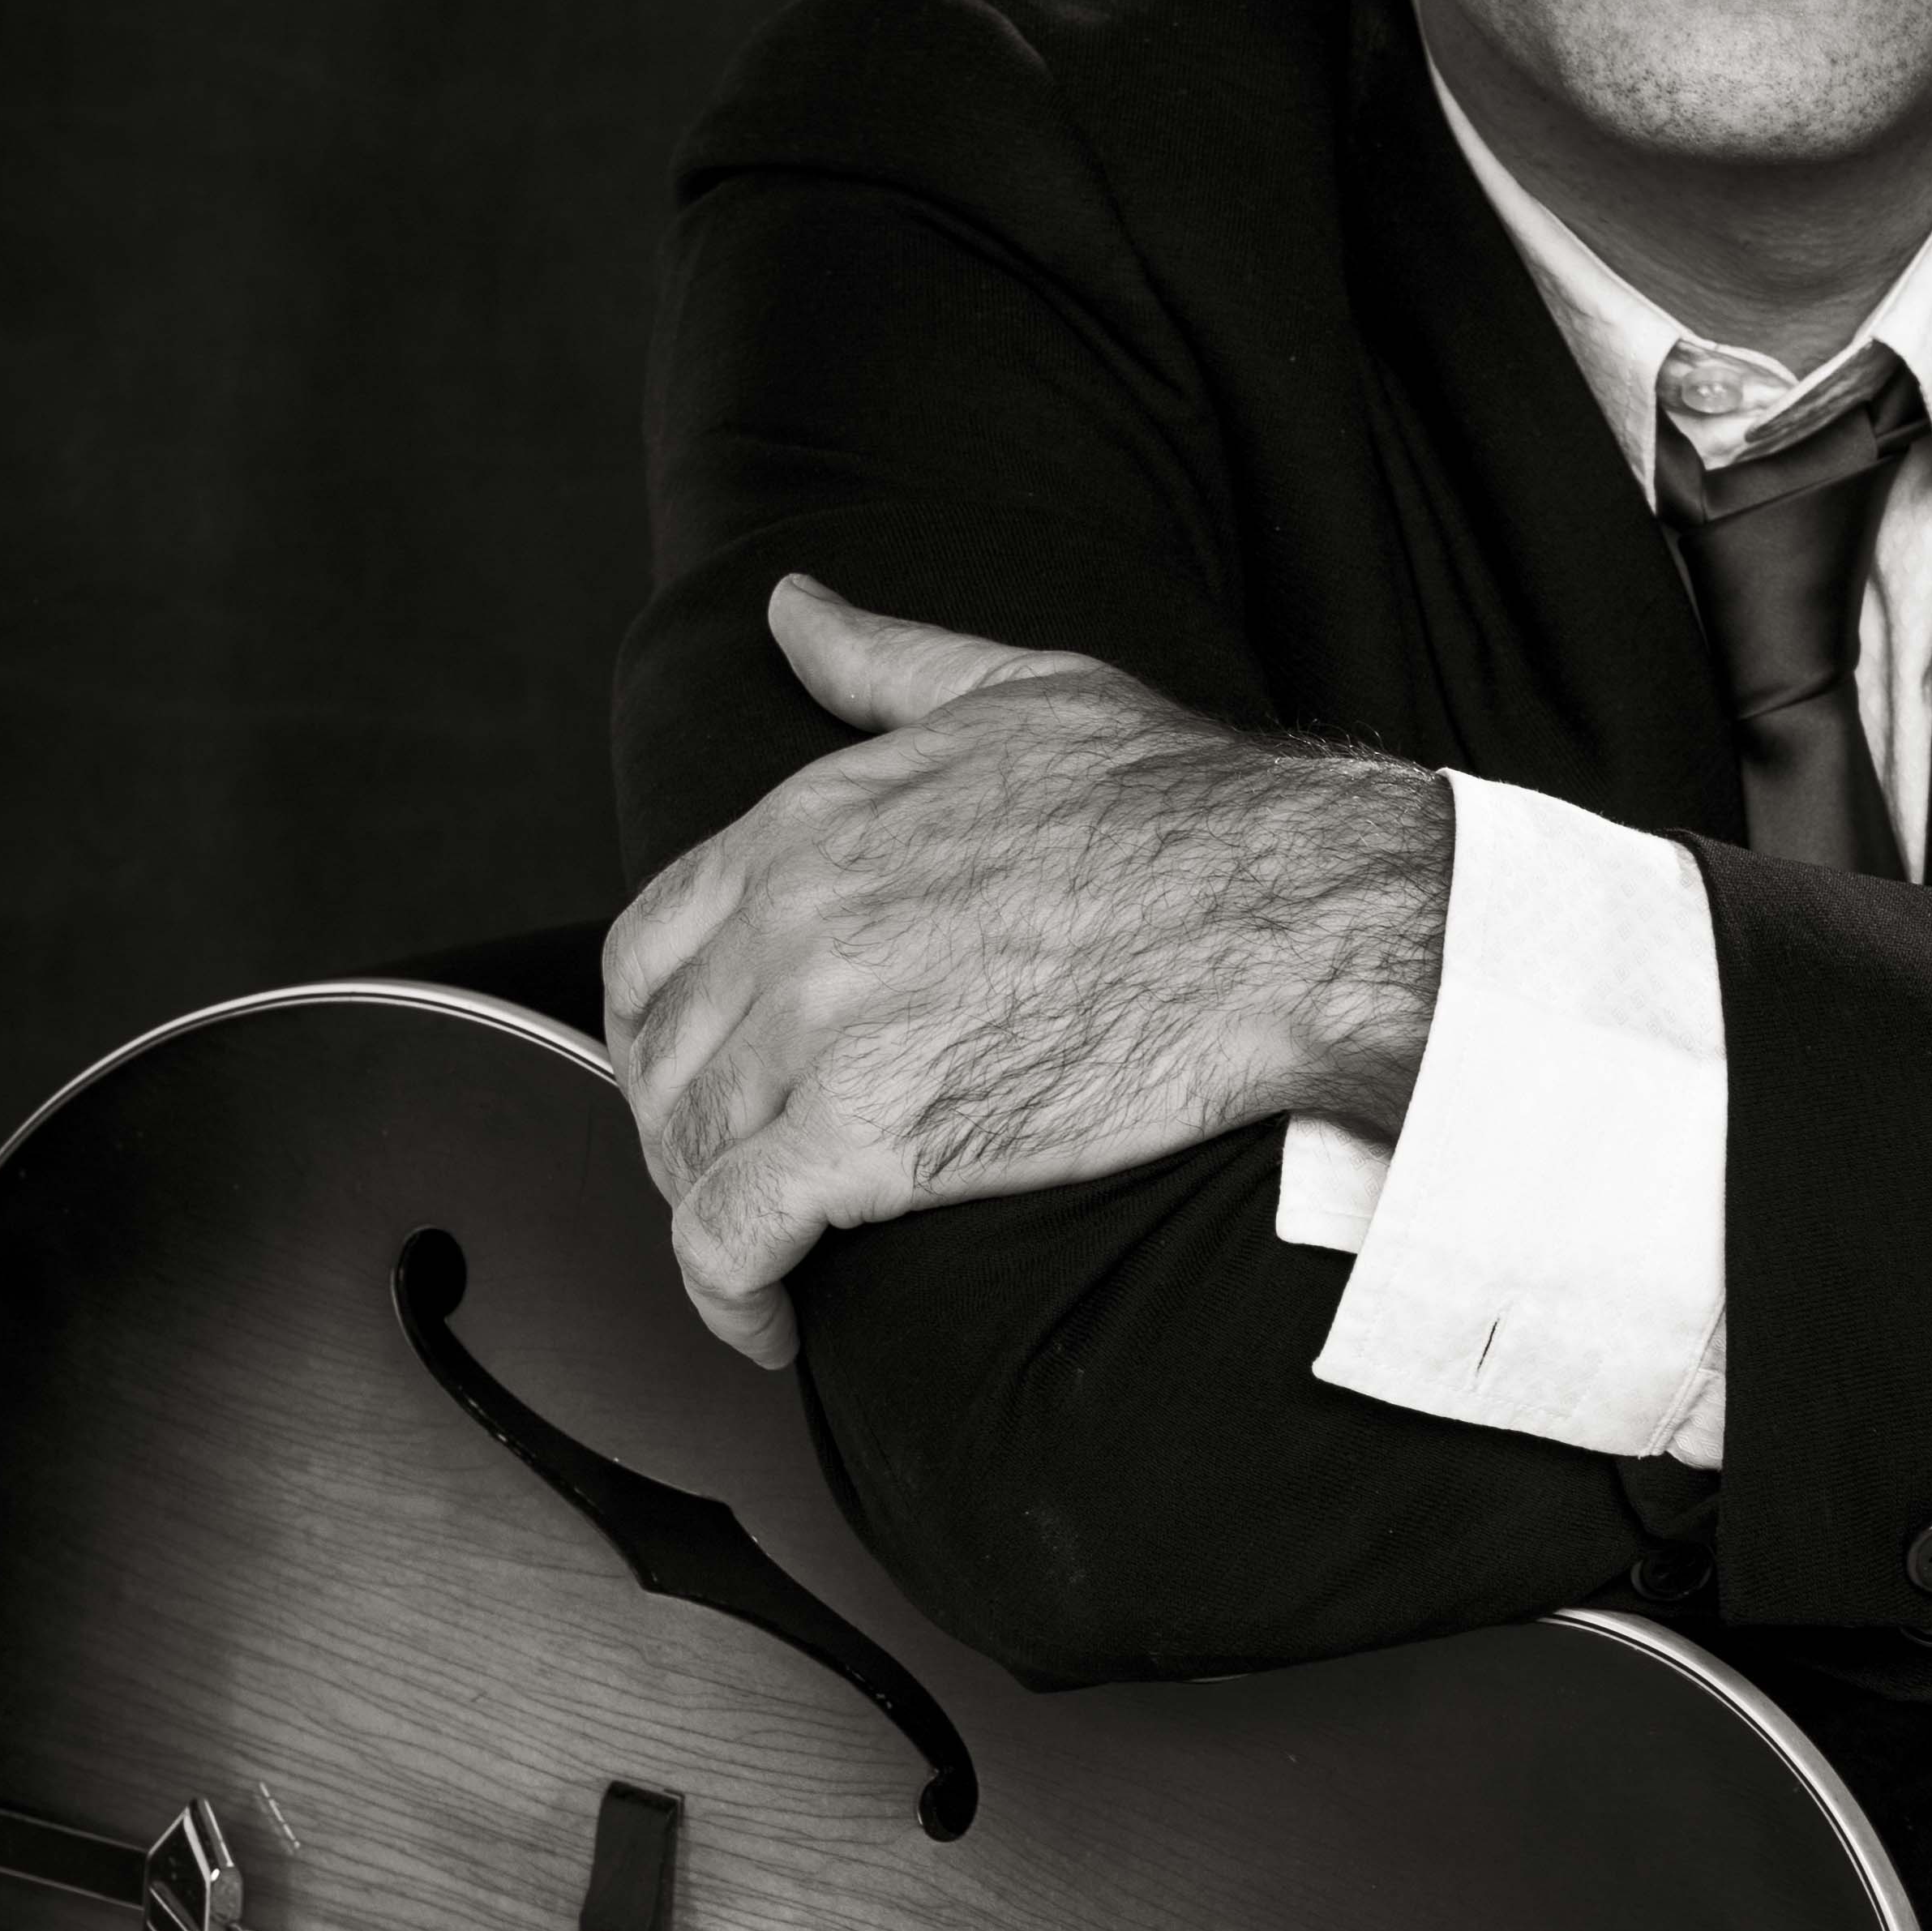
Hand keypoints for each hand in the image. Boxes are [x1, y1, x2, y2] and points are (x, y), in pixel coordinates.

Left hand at [606, 576, 1448, 1364]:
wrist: (1283, 916)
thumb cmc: (1183, 809)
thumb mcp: (1018, 691)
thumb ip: (882, 664)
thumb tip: (796, 611)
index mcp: (806, 823)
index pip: (648, 945)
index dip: (656, 1026)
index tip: (692, 1068)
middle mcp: (790, 922)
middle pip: (655, 1059)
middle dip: (679, 1130)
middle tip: (738, 1172)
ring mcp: (821, 1032)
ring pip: (685, 1152)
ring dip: (707, 1214)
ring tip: (762, 1253)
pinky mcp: (872, 1140)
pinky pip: (732, 1236)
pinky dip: (724, 1291)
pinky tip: (761, 1319)